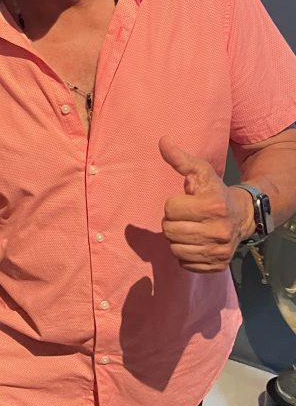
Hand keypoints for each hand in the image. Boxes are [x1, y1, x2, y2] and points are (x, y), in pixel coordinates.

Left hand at [159, 135, 254, 272]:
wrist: (244, 215)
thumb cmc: (216, 191)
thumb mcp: (200, 172)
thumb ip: (180, 159)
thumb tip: (162, 141)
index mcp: (213, 206)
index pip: (170, 209)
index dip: (173, 205)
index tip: (185, 202)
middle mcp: (219, 230)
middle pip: (170, 231)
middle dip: (173, 222)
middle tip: (185, 217)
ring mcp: (220, 250)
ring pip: (175, 249)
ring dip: (177, 239)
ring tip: (189, 229)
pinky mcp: (218, 265)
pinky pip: (185, 263)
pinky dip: (185, 254)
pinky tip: (195, 242)